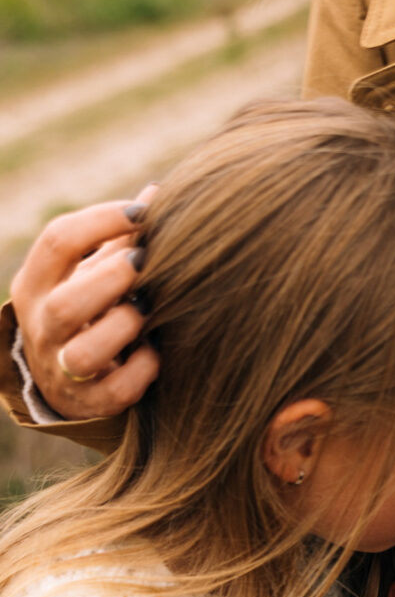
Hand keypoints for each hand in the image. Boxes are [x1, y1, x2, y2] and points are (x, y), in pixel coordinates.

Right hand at [11, 189, 159, 420]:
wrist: (63, 381)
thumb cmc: (86, 311)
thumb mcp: (88, 273)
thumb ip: (118, 240)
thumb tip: (156, 193)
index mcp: (35, 283)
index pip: (57, 241)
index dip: (101, 221)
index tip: (141, 214)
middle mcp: (41, 327)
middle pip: (66, 304)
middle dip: (112, 280)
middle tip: (145, 263)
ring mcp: (61, 368)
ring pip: (84, 353)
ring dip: (123, 328)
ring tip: (147, 310)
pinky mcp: (88, 403)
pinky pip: (115, 392)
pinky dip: (142, 371)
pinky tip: (155, 351)